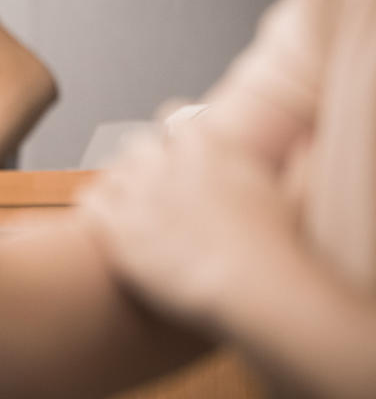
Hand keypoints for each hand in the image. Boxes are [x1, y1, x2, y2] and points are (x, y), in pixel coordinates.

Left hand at [81, 127, 305, 328]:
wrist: (250, 283)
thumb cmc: (279, 246)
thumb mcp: (296, 194)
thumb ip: (299, 163)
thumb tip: (309, 143)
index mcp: (208, 146)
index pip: (174, 115)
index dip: (173, 133)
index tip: (175, 149)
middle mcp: (166, 162)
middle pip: (137, 143)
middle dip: (143, 162)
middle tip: (153, 188)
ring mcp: (137, 193)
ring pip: (111, 170)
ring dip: (119, 185)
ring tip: (131, 209)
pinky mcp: (116, 228)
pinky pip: (90, 201)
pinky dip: (96, 208)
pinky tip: (106, 223)